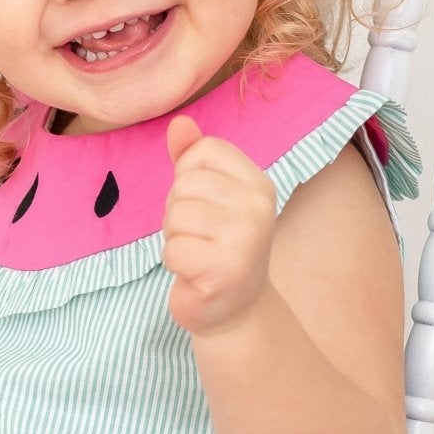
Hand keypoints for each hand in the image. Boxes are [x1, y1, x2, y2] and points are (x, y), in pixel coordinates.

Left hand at [162, 115, 276, 334]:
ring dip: (175, 239)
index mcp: (257, 183)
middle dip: (177, 213)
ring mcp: (246, 238)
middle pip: (185, 185)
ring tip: (198, 254)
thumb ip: (192, 158)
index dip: (188, 178)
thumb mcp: (208, 197)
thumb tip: (179, 123)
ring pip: (177, 216)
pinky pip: (174, 250)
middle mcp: (259, 206)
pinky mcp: (226, 269)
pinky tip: (196, 273)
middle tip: (200, 237)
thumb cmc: (217, 248)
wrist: (236, 310)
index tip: (205, 206)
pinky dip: (176, 264)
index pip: (203, 151)